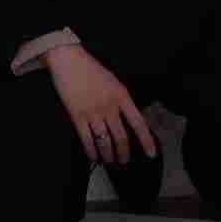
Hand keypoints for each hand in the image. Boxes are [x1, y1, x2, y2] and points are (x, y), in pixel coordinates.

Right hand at [45, 44, 156, 165]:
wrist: (69, 60)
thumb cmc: (92, 70)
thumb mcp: (114, 82)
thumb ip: (121, 100)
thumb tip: (127, 120)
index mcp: (122, 96)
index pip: (138, 123)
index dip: (146, 140)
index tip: (151, 154)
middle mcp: (110, 107)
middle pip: (121, 137)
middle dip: (124, 153)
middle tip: (124, 161)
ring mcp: (93, 113)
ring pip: (105, 142)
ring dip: (108, 155)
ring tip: (110, 161)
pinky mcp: (77, 116)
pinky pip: (87, 139)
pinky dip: (91, 151)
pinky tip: (94, 157)